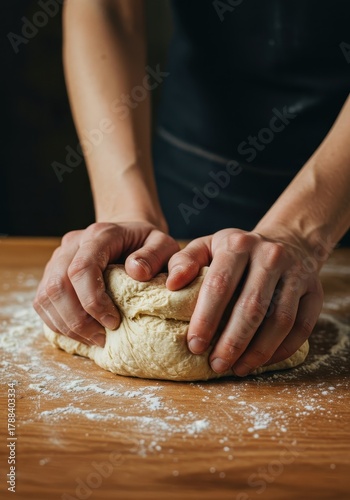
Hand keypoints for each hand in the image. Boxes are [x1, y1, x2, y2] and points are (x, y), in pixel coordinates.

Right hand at [34, 221, 178, 346]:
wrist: (128, 235)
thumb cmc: (147, 245)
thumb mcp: (164, 244)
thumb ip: (157, 255)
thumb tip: (137, 271)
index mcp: (99, 234)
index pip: (82, 268)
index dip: (93, 301)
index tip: (113, 322)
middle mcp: (72, 243)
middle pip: (58, 285)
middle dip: (78, 320)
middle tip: (102, 339)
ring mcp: (57, 258)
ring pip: (46, 297)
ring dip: (67, 326)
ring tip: (94, 339)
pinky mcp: (51, 273)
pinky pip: (43, 303)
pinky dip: (59, 324)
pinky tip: (81, 333)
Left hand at [166, 228, 323, 375]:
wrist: (286, 242)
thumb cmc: (237, 251)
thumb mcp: (208, 246)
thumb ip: (185, 261)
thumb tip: (171, 285)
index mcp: (238, 244)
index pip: (220, 285)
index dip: (206, 319)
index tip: (195, 346)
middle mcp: (270, 256)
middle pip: (251, 307)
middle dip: (232, 342)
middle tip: (216, 365)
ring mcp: (296, 273)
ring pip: (280, 320)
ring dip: (258, 351)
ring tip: (238, 369)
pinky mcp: (314, 292)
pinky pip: (301, 327)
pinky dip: (282, 349)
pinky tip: (263, 361)